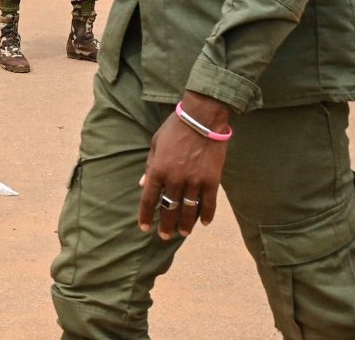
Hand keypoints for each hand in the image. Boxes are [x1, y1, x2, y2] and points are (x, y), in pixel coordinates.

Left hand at [139, 91, 230, 239]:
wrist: (201, 119)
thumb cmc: (175, 129)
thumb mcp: (155, 145)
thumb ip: (150, 167)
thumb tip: (142, 185)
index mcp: (158, 170)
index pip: (148, 199)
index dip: (145, 215)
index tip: (144, 227)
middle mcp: (174, 179)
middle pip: (168, 209)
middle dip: (165, 225)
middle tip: (164, 236)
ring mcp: (194, 182)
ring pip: (188, 211)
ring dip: (185, 224)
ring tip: (183, 233)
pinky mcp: (211, 181)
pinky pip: (208, 204)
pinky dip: (206, 215)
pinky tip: (203, 223)